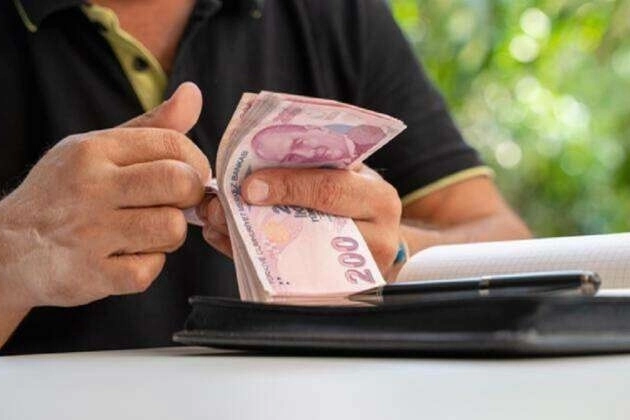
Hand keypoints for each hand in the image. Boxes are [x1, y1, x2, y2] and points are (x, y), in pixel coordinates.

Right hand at [0, 83, 209, 310]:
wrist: (6, 248)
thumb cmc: (64, 193)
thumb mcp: (97, 148)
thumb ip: (151, 126)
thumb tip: (193, 93)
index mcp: (94, 150)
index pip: (173, 144)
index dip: (197, 163)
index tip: (191, 176)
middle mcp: (91, 187)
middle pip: (179, 183)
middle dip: (190, 196)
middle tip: (176, 204)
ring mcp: (90, 233)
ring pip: (172, 228)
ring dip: (170, 234)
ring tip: (148, 231)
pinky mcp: (91, 274)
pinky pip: (150, 269)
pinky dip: (148, 266)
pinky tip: (127, 256)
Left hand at [200, 165, 402, 273]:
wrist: (377, 245)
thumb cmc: (357, 202)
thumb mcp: (349, 177)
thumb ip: (318, 167)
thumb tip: (257, 159)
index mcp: (378, 199)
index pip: (331, 189)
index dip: (288, 185)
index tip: (249, 185)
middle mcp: (375, 239)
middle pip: (310, 228)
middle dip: (257, 216)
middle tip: (220, 206)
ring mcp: (355, 274)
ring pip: (293, 258)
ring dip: (245, 238)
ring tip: (217, 220)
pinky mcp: (334, 294)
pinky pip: (286, 280)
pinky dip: (250, 257)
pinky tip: (226, 239)